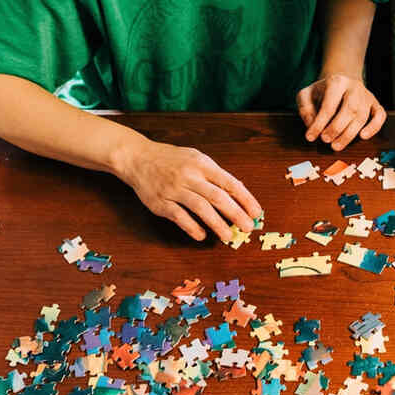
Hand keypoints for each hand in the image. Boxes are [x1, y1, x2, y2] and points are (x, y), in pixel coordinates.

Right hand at [117, 139, 262, 241]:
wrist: (138, 158)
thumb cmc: (172, 160)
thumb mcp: (196, 159)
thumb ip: (214, 175)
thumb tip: (238, 193)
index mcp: (202, 164)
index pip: (229, 182)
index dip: (245, 199)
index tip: (256, 212)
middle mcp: (189, 175)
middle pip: (217, 197)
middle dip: (235, 214)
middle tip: (248, 228)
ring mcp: (174, 189)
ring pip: (200, 208)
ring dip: (217, 224)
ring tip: (228, 237)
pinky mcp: (160, 202)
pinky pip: (179, 217)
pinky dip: (192, 228)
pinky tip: (202, 236)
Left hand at [296, 74, 385, 150]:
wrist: (341, 82)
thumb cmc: (323, 91)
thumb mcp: (307, 94)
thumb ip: (305, 108)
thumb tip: (311, 125)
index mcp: (337, 82)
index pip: (329, 106)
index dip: (319, 124)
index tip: (310, 137)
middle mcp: (355, 87)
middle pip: (349, 110)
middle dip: (336, 128)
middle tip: (325, 140)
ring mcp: (367, 96)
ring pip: (362, 116)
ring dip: (349, 134)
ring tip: (336, 146)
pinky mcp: (375, 104)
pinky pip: (380, 116)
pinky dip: (374, 127)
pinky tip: (363, 136)